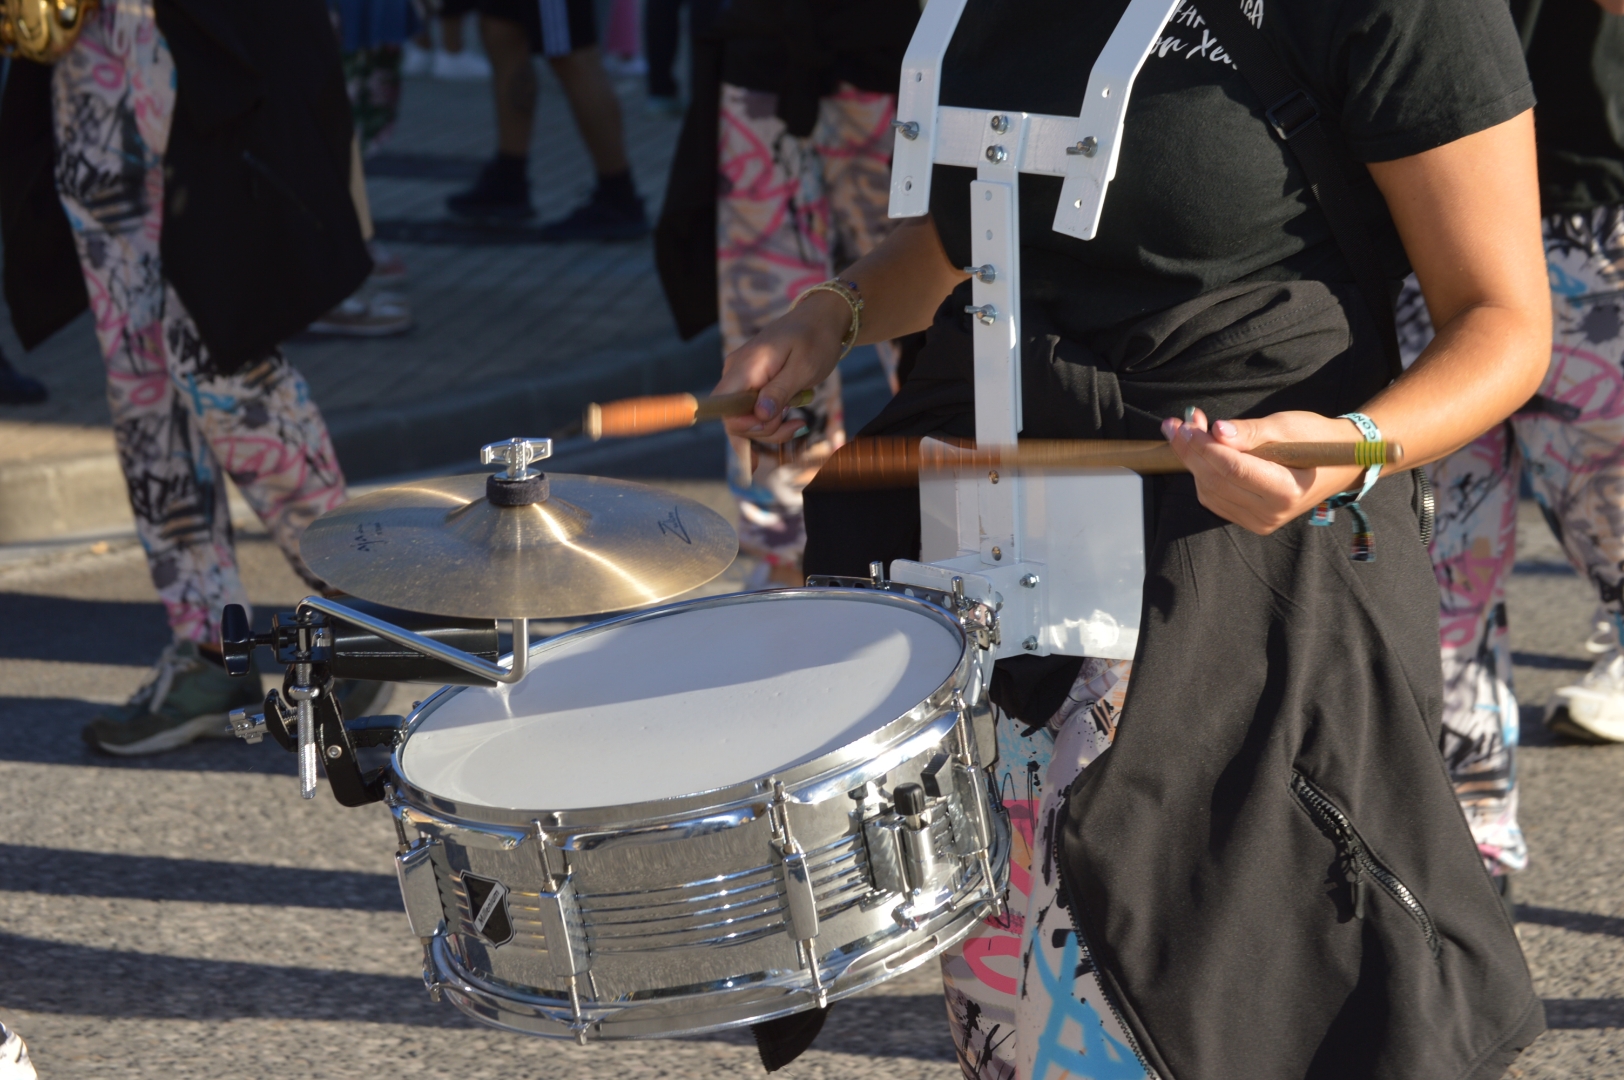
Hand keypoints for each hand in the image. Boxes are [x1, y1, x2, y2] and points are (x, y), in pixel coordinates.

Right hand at [714, 291, 849, 442]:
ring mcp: (741, 378)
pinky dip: (771, 420)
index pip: (724, 407)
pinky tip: (790, 420)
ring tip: (799, 420)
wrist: (819, 318)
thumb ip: (780, 391)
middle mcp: (736, 372)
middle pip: (734, 418)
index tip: (774, 422)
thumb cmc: (815, 339)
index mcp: (746, 366)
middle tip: (797, 422)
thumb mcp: (804, 368)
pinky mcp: (751, 383)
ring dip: (771, 428)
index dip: (744, 425)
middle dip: (765, 430)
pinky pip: (753, 411)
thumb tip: (760, 415)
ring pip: (744, 419)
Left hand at [1160, 409, 1367, 534]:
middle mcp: (1271, 514)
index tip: (1186, 424)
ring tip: (1188, 431)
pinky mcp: (1249, 520)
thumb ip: (1249, 432)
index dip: (1204, 446)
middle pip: (1216, 481)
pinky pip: (1214, 498)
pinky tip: (1200, 451)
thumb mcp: (1287, 426)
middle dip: (1192, 450)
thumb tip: (1217, 431)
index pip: (1233, 469)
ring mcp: (1259, 521)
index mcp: (1285, 491)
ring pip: (1209, 491)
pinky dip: (1202, 474)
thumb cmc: (1315, 439)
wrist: (1337, 464)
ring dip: (1193, 460)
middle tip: (1177, 424)